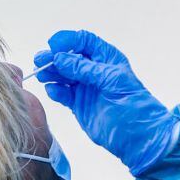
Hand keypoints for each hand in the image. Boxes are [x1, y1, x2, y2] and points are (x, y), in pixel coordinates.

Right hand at [34, 30, 177, 173]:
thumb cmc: (134, 106)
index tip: (54, 45)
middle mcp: (94, 71)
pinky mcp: (79, 104)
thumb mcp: (112, 81)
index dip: (68, 41)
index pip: (84, 42)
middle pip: (69, 57)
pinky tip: (52, 89)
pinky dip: (56, 91)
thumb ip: (85, 69)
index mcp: (107, 59)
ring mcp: (85, 88)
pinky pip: (63, 93)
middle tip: (40, 60)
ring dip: (51, 73)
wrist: (138, 138)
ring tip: (41, 74)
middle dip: (54, 57)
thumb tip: (60, 58)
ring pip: (63, 75)